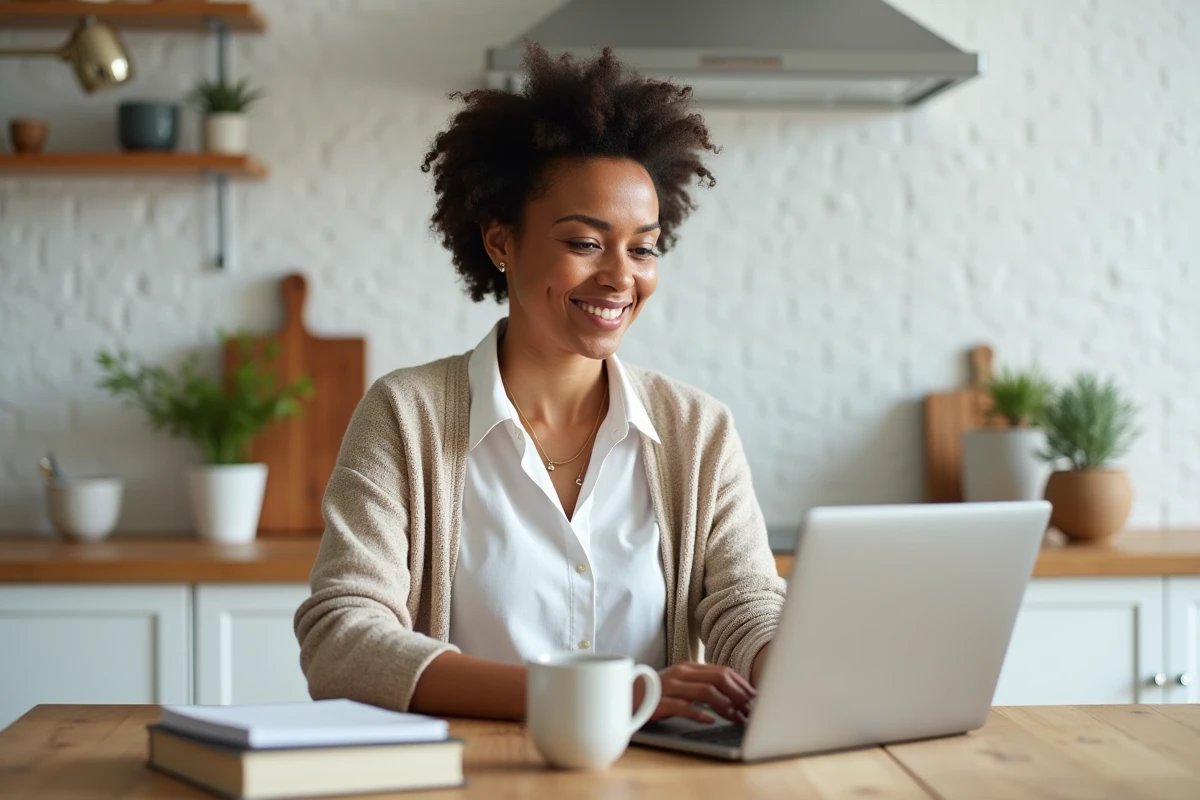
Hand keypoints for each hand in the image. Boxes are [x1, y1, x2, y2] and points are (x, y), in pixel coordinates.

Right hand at [634, 662, 755, 724]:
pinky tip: (709, 721)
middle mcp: (681, 673)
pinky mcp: (659, 701)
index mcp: (689, 668)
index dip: (741, 685)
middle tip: (751, 710)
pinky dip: (698, 713)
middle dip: (739, 695)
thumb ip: (703, 686)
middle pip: (719, 678)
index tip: (754, 699)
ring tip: (736, 718)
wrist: (624, 697)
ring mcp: (670, 686)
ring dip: (725, 706)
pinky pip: (682, 706)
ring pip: (705, 691)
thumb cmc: (657, 694)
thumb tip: (734, 697)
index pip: (723, 671)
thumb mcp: (682, 686)